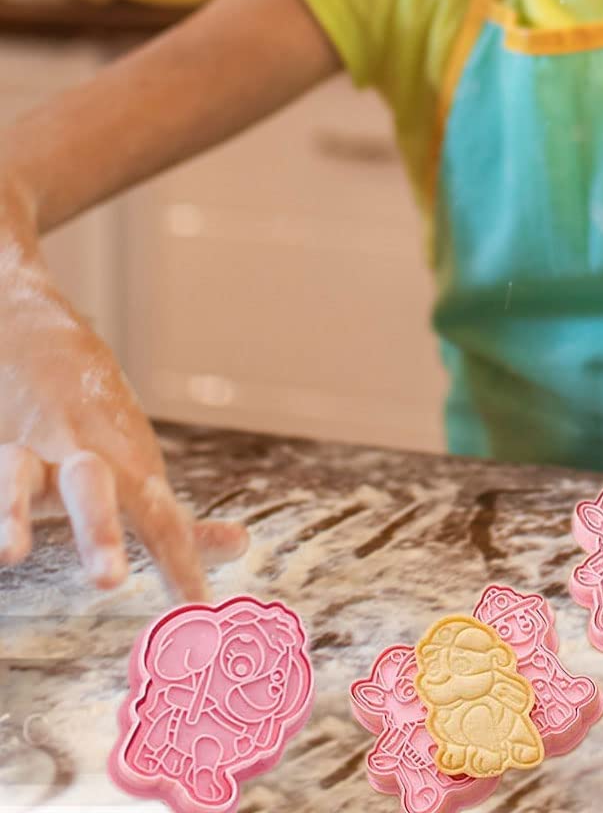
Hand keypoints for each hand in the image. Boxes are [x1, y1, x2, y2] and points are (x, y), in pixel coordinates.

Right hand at [1, 244, 246, 601]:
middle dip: (98, 532)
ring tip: (9, 556)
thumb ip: (177, 520)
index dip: (178, 564)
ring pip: (14, 474)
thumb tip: (240, 548)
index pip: (159, 518)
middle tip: (108, 582)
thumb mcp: (138, 463)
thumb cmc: (94, 415)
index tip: (195, 611)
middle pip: (92, 489)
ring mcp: (24, 443)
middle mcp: (79, 450)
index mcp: (125, 461)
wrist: (29, 330)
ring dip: (11, 512)